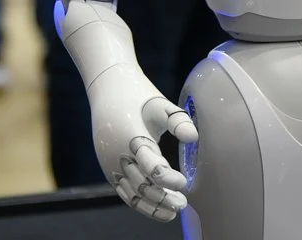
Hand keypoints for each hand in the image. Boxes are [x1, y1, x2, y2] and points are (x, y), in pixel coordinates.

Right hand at [90, 70, 197, 221]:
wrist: (107, 89)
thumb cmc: (138, 96)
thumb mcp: (160, 103)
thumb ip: (178, 120)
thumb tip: (193, 137)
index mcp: (133, 137)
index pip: (151, 167)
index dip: (168, 179)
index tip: (183, 182)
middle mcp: (119, 154)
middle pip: (142, 185)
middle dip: (163, 197)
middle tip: (183, 203)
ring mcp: (111, 163)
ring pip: (132, 193)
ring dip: (152, 205)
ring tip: (173, 211)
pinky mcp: (109, 169)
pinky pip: (123, 192)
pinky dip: (139, 203)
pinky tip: (156, 208)